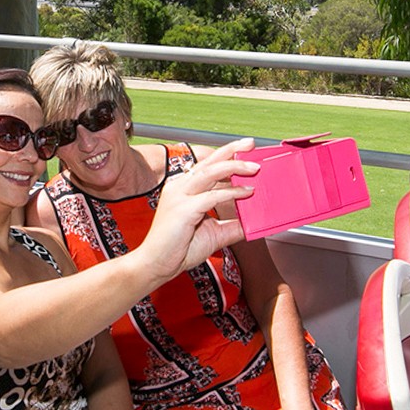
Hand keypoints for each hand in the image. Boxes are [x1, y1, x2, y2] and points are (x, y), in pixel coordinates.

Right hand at [141, 139, 258, 278]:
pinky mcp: (183, 209)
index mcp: (182, 189)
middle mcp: (179, 187)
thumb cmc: (177, 249)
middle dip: (231, 150)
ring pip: (210, 172)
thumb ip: (231, 225)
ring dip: (234, 166)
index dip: (226, 158)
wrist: (155, 265)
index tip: (245, 153)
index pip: (207, 167)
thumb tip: (252, 222)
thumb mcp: (212, 233)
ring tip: (254, 167)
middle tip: (250, 144)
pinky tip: (246, 192)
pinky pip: (212, 196)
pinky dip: (231, 192)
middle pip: (208, 162)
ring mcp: (179, 196)